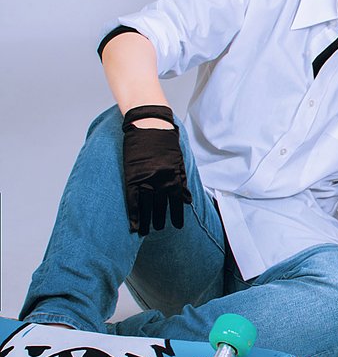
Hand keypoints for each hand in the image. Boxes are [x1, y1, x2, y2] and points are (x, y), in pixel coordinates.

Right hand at [122, 107, 191, 234]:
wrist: (149, 125)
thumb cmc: (165, 141)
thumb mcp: (178, 161)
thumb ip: (182, 181)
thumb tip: (187, 200)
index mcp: (173, 177)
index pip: (176, 202)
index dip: (176, 215)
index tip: (177, 226)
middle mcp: (160, 181)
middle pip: (160, 206)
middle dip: (160, 219)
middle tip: (160, 229)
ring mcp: (145, 180)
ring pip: (146, 207)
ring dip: (147, 220)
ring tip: (147, 231)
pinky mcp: (132, 177)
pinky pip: (133, 200)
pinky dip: (134, 214)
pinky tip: (134, 225)